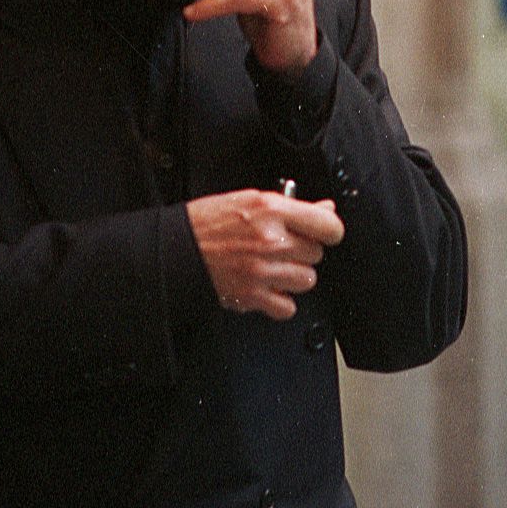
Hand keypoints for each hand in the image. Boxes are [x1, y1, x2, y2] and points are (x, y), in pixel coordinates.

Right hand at [187, 189, 344, 319]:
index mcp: (271, 211)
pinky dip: (281, 300)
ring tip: (274, 266)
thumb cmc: (209, 222)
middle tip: (283, 246)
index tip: (323, 232)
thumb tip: (325, 209)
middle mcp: (270, 241)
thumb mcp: (252, 201)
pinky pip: (288, 307)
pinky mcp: (252, 296)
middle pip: (317, 254)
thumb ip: (292, 207)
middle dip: (303, 251)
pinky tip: (268, 286)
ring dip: (294, 275)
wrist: (177, 248)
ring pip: (307, 280)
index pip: (328, 226)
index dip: (328, 230)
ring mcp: (262, 271)